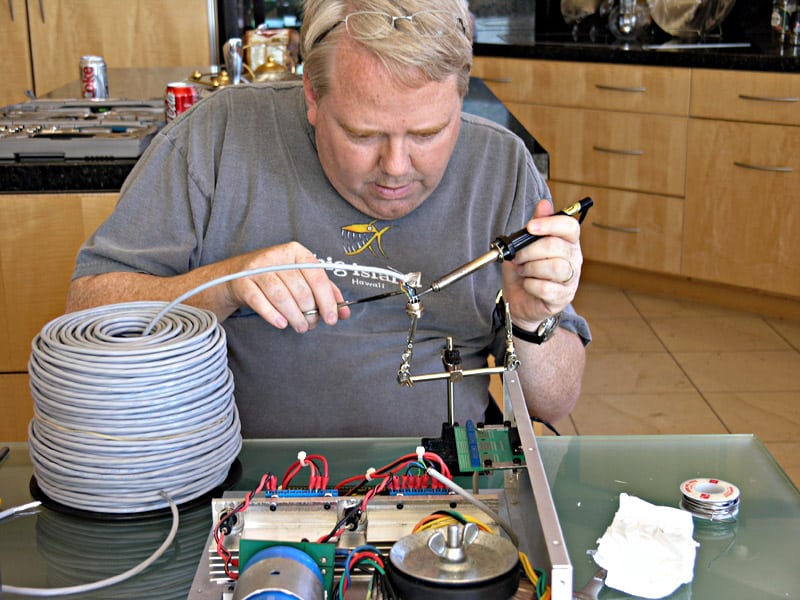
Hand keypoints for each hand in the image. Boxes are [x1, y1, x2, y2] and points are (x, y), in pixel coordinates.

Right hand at [223, 242, 349, 331]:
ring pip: (282, 297)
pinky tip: (282, 324)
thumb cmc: (275, 278)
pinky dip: (273, 315)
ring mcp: (258, 268)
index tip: (332, 318)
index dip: (327, 300)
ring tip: (300, 327)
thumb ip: (325, 293)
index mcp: (296, 252)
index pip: (317, 277)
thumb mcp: (301, 278)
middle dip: (310, 313)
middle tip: (311, 325)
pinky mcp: (243, 282)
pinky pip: (260, 302)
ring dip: (294, 317)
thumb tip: (345, 312)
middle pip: (300, 289)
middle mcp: (277, 256)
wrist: (236, 276)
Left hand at [501, 200, 582, 328]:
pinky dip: (530, 284)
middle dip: (530, 250)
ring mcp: (570, 280)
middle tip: (519, 257)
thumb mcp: (524, 245)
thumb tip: (544, 204)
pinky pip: (546, 287)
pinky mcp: (562, 298)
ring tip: (523, 270)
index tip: (531, 227)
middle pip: (556, 246)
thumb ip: (535, 226)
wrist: (518, 300)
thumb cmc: (524, 271)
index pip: (570, 227)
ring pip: (554, 267)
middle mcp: (573, 259)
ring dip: (531, 268)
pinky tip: (527, 284)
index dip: (550, 224)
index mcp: (567, 243)